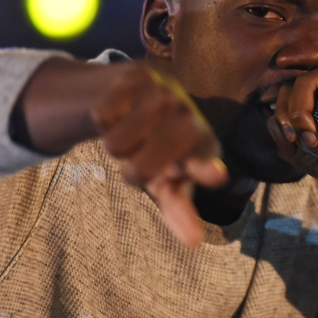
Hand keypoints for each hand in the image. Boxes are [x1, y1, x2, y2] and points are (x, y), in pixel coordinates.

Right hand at [20, 58, 227, 246]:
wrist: (135, 96)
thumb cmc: (159, 149)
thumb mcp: (168, 178)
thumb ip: (180, 210)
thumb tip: (194, 244)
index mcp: (202, 145)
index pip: (202, 159)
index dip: (206, 168)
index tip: (216, 175)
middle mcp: (187, 114)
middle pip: (142, 168)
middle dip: (132, 173)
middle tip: (140, 159)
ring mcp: (162, 91)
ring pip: (115, 143)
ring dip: (115, 145)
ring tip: (132, 132)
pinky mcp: (136, 74)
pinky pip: (101, 116)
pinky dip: (103, 119)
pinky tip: (119, 109)